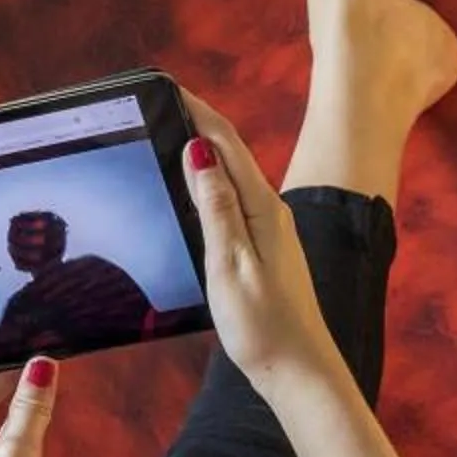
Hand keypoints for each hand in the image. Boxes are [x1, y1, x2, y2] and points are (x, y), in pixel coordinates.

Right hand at [179, 96, 341, 390]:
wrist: (297, 370)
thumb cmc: (264, 326)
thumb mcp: (230, 264)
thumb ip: (215, 207)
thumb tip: (198, 153)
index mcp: (262, 208)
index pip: (224, 143)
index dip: (196, 111)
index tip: (167, 87)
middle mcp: (269, 210)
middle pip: (228, 152)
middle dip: (195, 121)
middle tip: (160, 101)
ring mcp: (268, 229)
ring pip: (230, 175)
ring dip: (201, 149)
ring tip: (169, 129)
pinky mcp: (262, 247)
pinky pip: (231, 199)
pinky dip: (207, 182)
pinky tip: (192, 186)